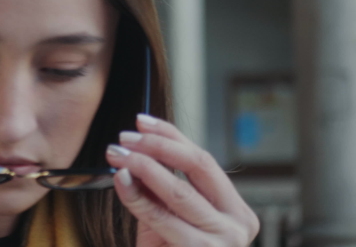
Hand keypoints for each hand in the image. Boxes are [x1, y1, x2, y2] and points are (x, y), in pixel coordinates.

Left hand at [105, 114, 259, 246]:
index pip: (204, 160)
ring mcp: (223, 243)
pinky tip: (121, 181)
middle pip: (198, 168)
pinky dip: (138, 197)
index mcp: (236, 210)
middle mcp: (237, 225)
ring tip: (117, 155)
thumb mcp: (171, 218)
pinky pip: (162, 219)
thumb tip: (135, 145)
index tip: (141, 121)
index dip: (171, 136)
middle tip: (125, 138)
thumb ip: (162, 186)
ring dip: (143, 167)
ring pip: (180, 192)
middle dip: (157, 147)